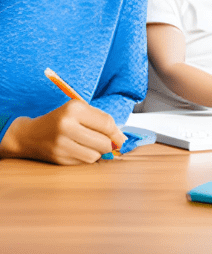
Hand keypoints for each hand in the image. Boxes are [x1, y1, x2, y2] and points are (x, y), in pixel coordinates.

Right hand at [0, 99, 126, 164]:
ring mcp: (62, 144)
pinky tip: (79, 150)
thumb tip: (122, 139)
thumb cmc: (61, 120)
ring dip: (98, 152)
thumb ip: (101, 120)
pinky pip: (85, 162)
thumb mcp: (79, 111)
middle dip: (110, 144)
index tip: (122, 138)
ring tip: (91, 145)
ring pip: (96, 155)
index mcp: (74, 109)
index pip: (107, 124)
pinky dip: (87, 157)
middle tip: (107, 142)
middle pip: (104, 142)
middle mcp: (67, 126)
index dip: (118, 133)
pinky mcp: (59, 159)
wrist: (29, 135)